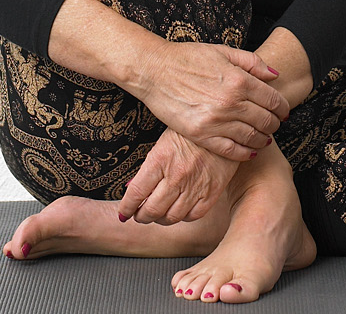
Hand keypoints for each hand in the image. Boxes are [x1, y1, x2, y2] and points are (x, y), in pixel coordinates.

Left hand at [118, 127, 240, 224]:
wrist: (222, 126)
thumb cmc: (188, 133)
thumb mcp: (163, 143)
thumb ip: (149, 167)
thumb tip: (132, 189)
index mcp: (160, 160)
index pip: (137, 192)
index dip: (127, 207)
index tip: (124, 213)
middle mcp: (176, 176)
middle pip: (152, 210)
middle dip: (141, 216)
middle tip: (139, 215)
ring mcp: (195, 186)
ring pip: (172, 217)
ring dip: (160, 219)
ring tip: (158, 215)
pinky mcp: (212, 192)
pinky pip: (193, 215)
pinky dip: (183, 217)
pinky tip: (179, 210)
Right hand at [132, 41, 289, 160]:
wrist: (155, 71)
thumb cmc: (188, 58)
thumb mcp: (223, 52)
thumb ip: (252, 63)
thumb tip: (275, 75)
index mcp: (239, 80)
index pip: (273, 100)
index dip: (283, 108)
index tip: (283, 112)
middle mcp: (231, 102)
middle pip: (266, 121)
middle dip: (275, 124)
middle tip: (275, 125)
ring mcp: (216, 121)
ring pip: (252, 137)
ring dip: (263, 140)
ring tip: (264, 138)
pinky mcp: (201, 135)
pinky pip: (231, 150)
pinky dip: (244, 153)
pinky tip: (249, 151)